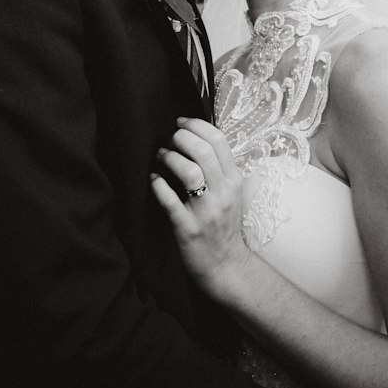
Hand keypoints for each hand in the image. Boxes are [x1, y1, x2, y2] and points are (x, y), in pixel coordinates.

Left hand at [150, 118, 249, 294]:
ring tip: (161, 156)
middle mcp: (223, 193)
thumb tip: (197, 138)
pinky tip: (154, 179)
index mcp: (234, 180)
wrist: (225, 265)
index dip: (196, 125)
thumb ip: (219, 168)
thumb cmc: (224, 225)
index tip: (181, 123)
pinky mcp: (188, 228)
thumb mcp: (231, 193)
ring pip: (189, 172)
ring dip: (170, 158)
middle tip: (170, 139)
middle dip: (181, 138)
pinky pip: (170, 201)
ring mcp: (206, 211)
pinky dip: (158, 185)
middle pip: (203, 151)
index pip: (219, 140)